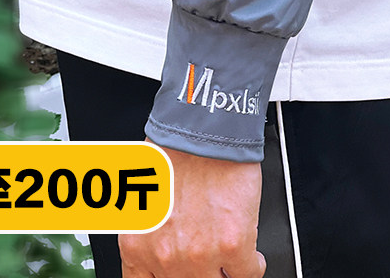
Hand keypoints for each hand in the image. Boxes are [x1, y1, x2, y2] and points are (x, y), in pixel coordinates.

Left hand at [118, 138, 265, 277]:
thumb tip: (161, 245)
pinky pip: (247, 274)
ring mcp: (199, 255)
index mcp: (137, 243)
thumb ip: (150, 229)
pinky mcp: (233, 246)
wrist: (204, 127)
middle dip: (196, 272)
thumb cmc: (175, 149)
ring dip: (224, 271)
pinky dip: (252, 265)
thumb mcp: (143, 196)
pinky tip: (250, 254)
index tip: (175, 274)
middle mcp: (166, 255)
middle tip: (205, 258)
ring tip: (229, 258)